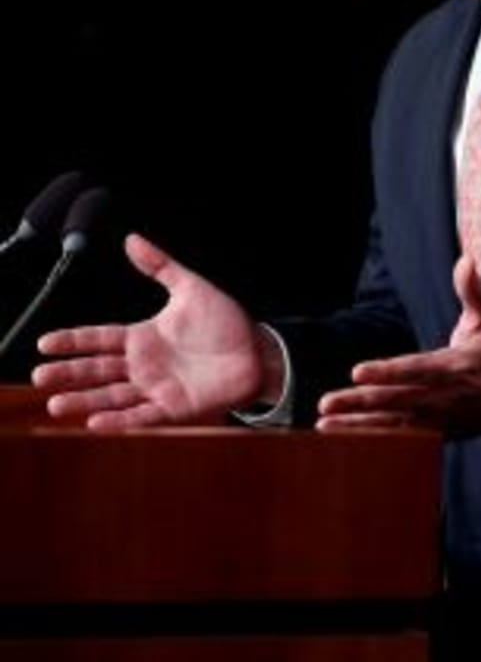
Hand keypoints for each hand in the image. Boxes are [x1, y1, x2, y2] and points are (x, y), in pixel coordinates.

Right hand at [33, 233, 269, 429]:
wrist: (258, 353)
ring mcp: (156, 387)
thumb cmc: (226, 324)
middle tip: (40, 376)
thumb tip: (132, 240)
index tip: (44, 342)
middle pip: (97, 369)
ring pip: (111, 395)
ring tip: (56, 404)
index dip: (72, 341)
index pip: (99, 338)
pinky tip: (96, 421)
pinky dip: (119, 419)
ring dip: (84, 400)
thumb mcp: (191, 289)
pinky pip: (142, 415)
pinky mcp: (173, 407)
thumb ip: (160, 266)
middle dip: (68, 373)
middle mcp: (144, 364)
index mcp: (143, 337)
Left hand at [317, 254, 480, 434]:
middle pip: (397, 399)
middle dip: (361, 402)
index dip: (388, 372)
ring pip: (394, 423)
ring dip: (358, 425)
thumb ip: (473, 291)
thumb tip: (466, 259)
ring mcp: (441, 418)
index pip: (416, 369)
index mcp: (455, 365)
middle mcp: (445, 395)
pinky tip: (345, 438)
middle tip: (326, 401)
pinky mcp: (438, 433)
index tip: (358, 372)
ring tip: (324, 424)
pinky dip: (373, 440)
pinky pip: (401, 439)